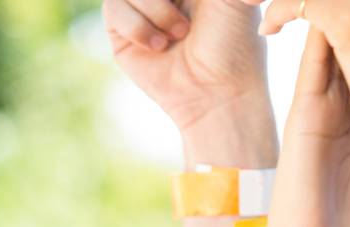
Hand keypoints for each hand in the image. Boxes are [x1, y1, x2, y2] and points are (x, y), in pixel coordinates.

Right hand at [103, 0, 269, 132]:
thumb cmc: (234, 45)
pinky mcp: (121, 32)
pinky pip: (115, 8)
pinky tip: (161, 46)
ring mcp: (138, 6)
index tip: (187, 3)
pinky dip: (140, 26)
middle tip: (182, 6)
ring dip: (157, 7)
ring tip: (180, 32)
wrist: (220, 94)